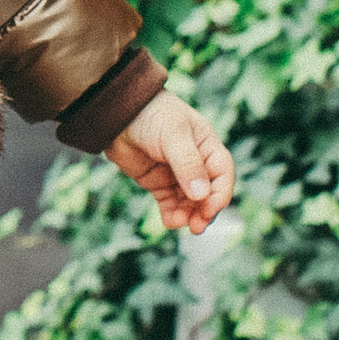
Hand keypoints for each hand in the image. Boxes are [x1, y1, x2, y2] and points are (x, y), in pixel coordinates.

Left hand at [105, 91, 234, 234]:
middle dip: (204, 211)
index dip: (219, 194)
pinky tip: (170, 222)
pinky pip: (170, 204)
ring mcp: (176, 175)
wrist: (116, 113)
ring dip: (188, 215)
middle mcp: (195, 163)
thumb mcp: (172, 135)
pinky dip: (172, 215)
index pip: (222, 175)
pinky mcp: (158, 183)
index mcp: (207, 146)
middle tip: (197, 227)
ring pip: (190, 202)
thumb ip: (187, 164)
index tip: (208, 210)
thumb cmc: (151, 114)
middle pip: (208, 193)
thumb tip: (201, 195)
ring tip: (179, 223)